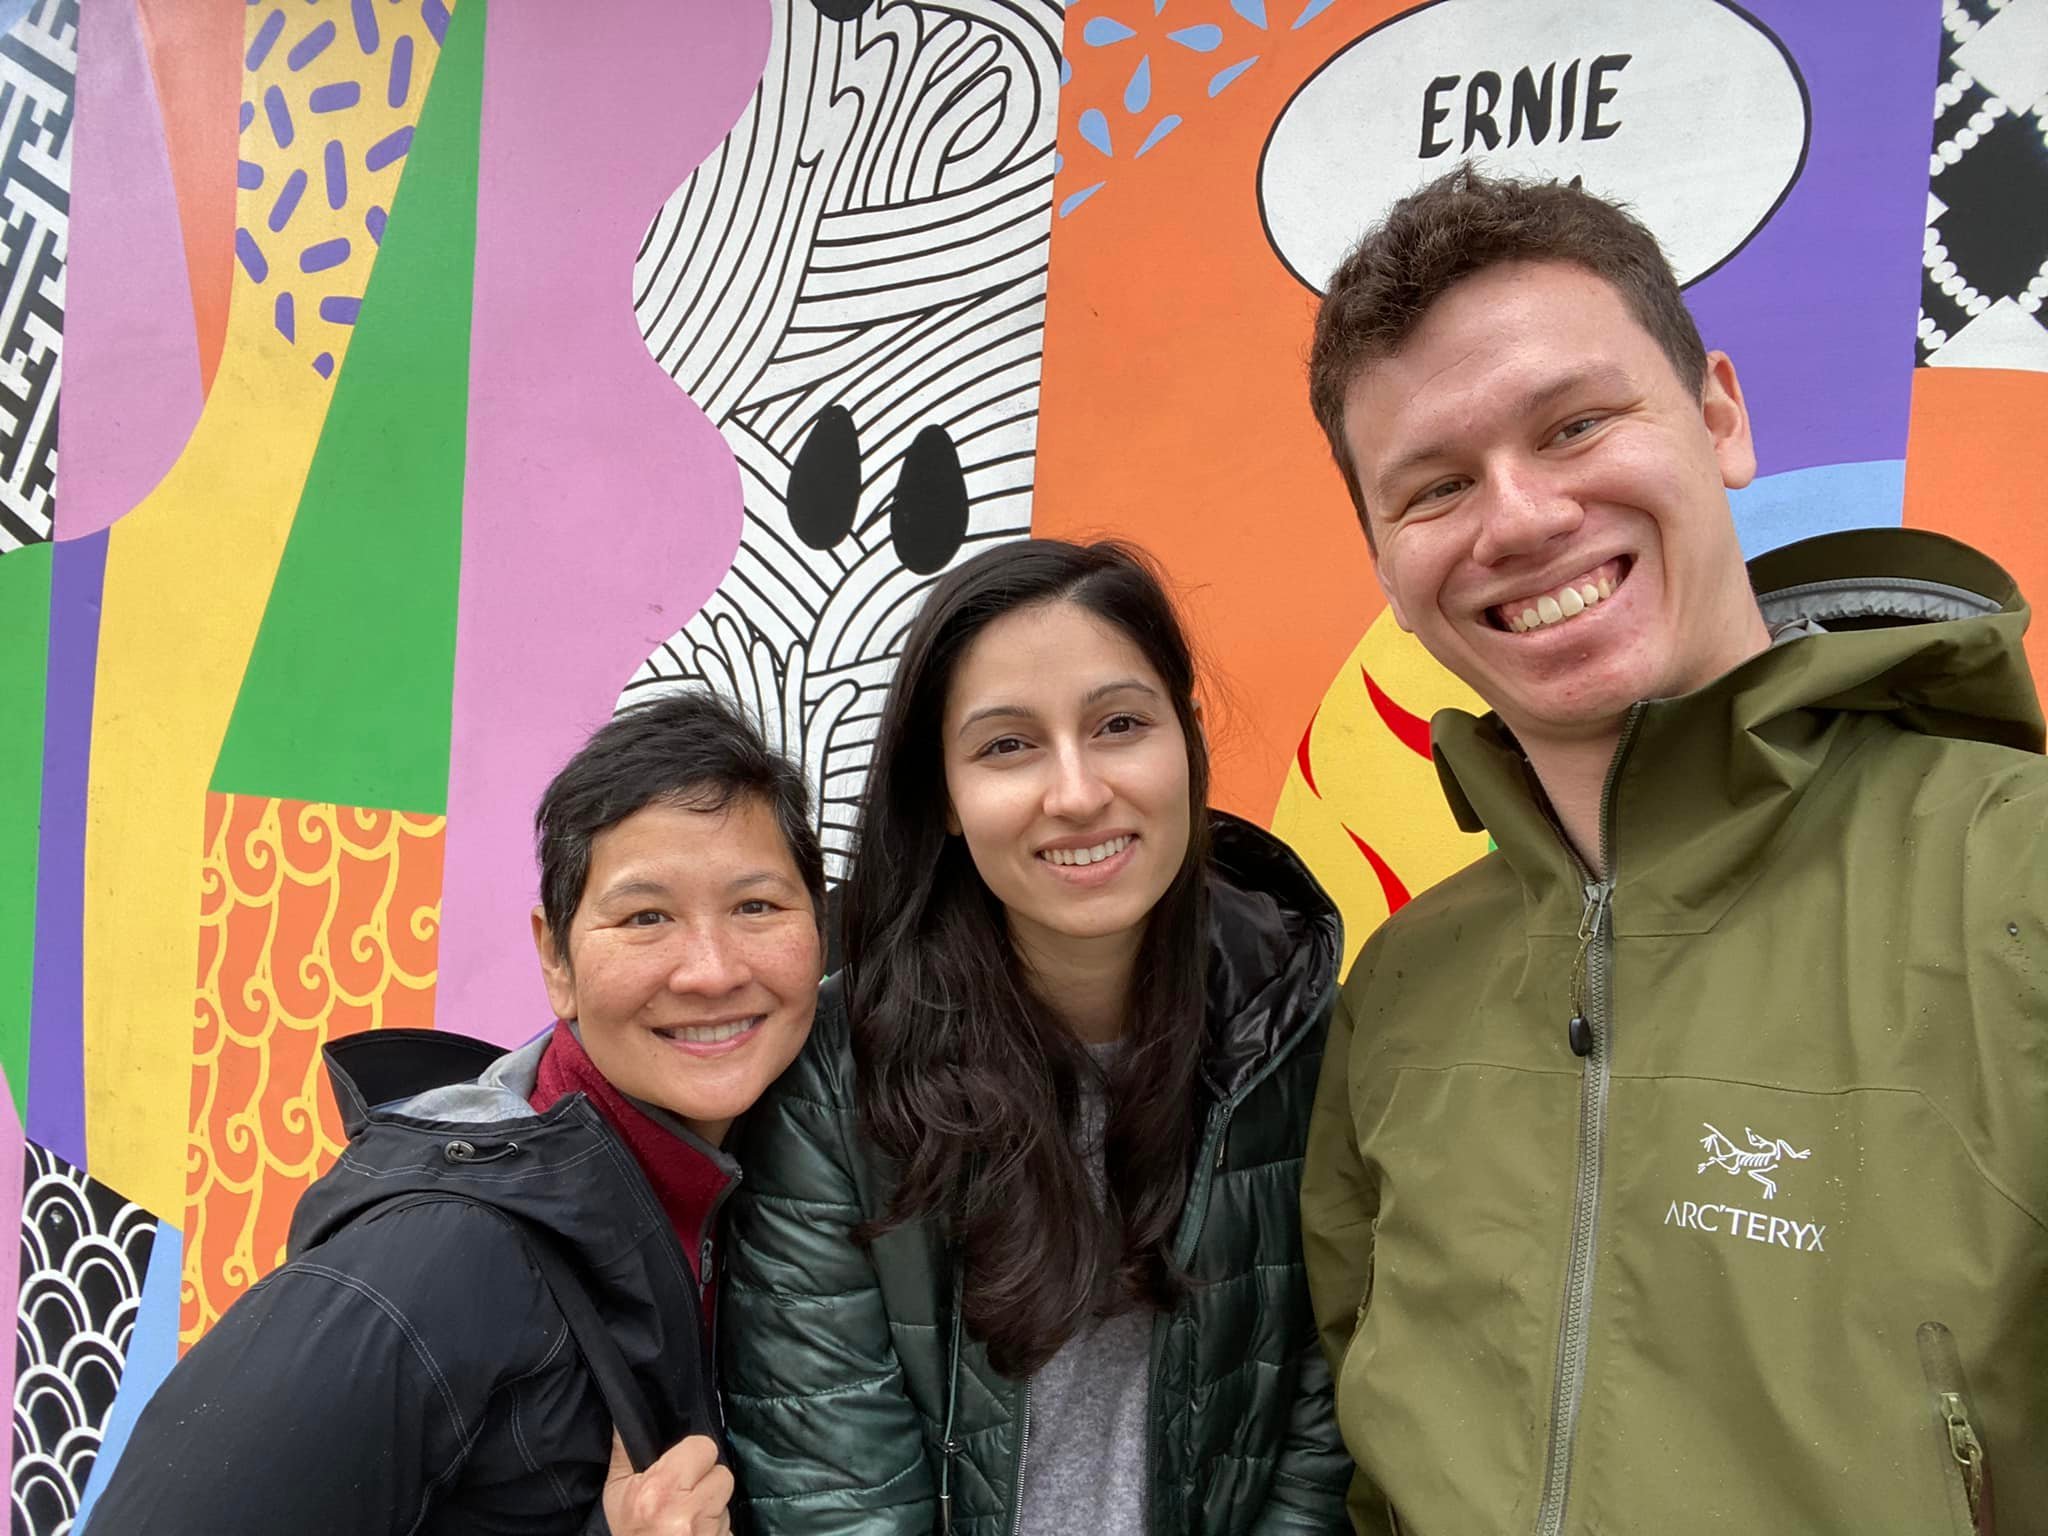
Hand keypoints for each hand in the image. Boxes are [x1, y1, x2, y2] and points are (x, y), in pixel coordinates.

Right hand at [602, 1432, 732, 1534]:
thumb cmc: (628, 1531)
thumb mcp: (618, 1493)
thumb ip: (625, 1451)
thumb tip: (624, 1413)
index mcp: (660, 1491)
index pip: (705, 1446)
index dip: (694, 1455)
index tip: (679, 1468)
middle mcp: (687, 1512)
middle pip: (722, 1473)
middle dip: (706, 1481)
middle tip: (685, 1493)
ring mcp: (708, 1532)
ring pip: (727, 1499)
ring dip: (713, 1505)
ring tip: (688, 1516)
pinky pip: (730, 1524)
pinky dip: (717, 1527)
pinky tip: (697, 1533)